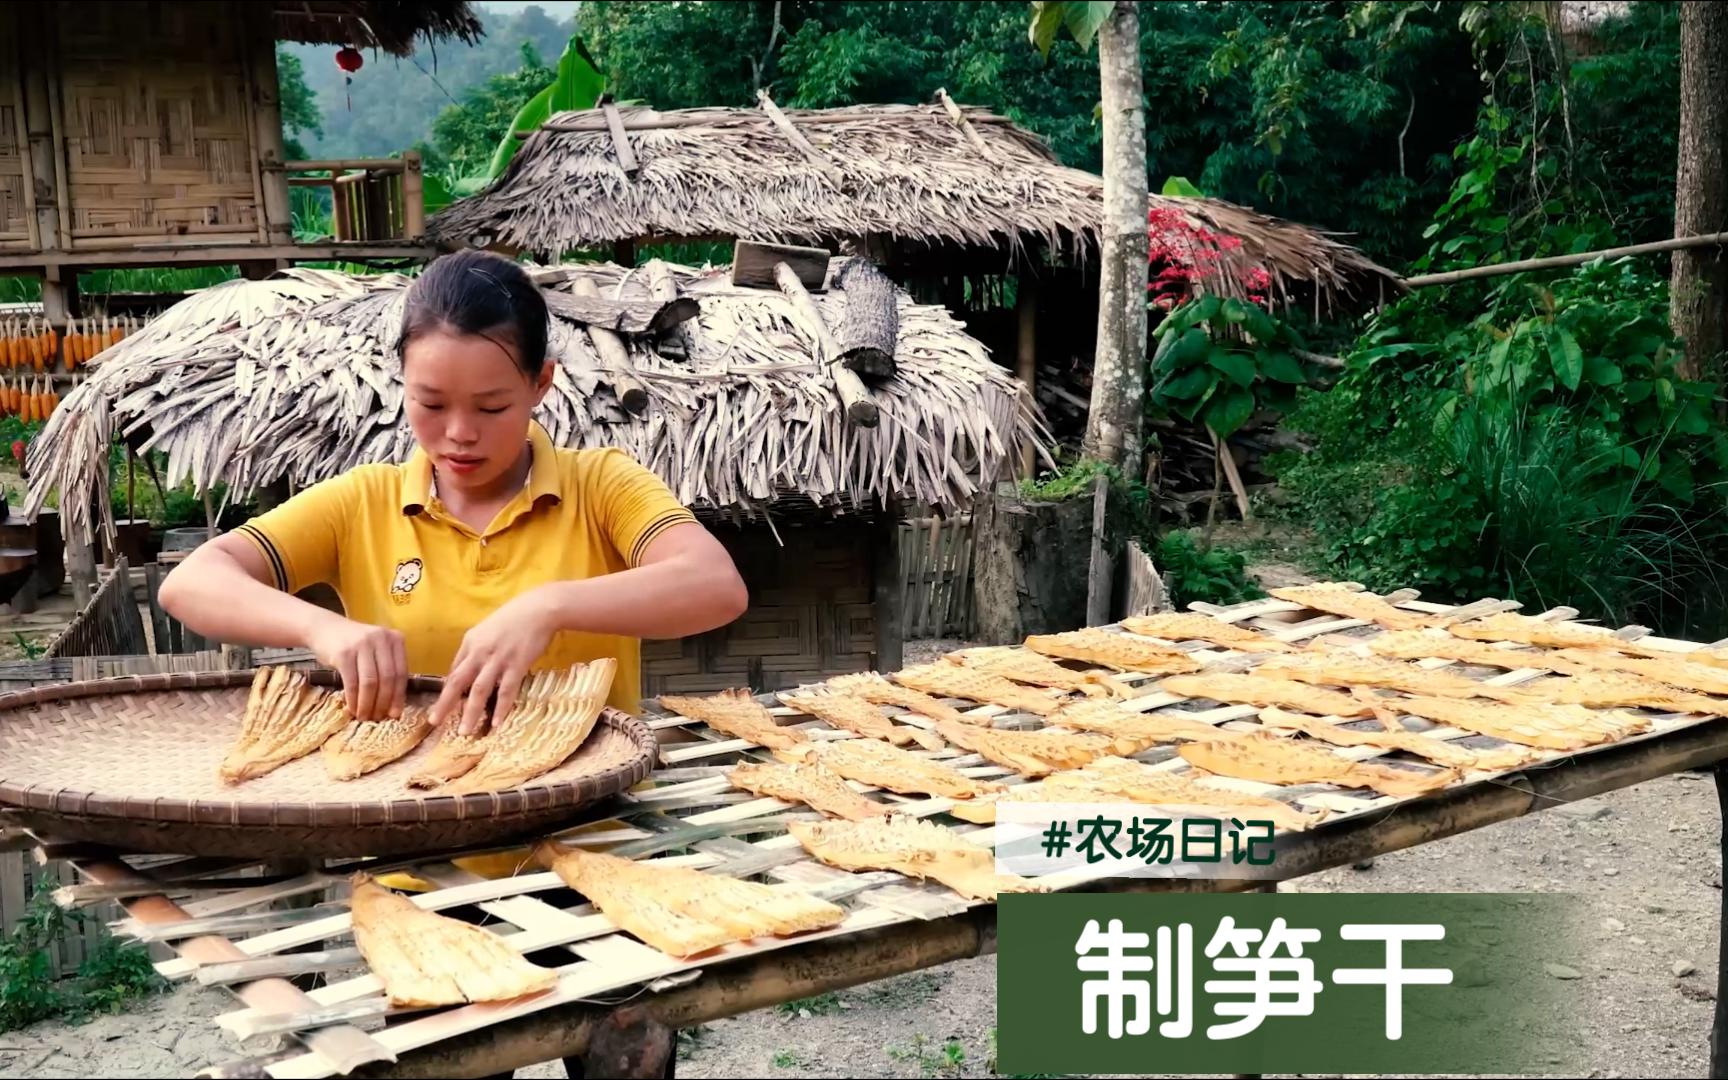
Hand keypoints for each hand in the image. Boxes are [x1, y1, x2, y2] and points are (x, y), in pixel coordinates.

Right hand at [305, 613, 407, 720]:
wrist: (324, 628)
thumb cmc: (354, 645)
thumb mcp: (376, 651)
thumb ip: (387, 670)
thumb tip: (394, 708)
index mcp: (395, 639)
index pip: (401, 673)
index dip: (398, 697)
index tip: (395, 715)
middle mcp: (381, 638)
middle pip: (387, 678)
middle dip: (383, 703)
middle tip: (378, 718)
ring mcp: (362, 644)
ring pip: (370, 682)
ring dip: (368, 704)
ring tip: (365, 716)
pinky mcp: (344, 653)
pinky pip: (352, 682)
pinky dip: (353, 699)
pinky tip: (352, 709)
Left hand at [430, 591, 558, 735]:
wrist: (539, 609)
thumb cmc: (514, 617)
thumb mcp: (488, 629)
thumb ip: (477, 648)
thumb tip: (467, 668)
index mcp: (470, 642)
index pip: (454, 670)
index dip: (447, 691)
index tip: (441, 707)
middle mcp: (480, 652)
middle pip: (458, 682)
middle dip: (445, 704)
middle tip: (435, 722)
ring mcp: (498, 659)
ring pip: (480, 690)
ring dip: (470, 712)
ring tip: (464, 731)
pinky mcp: (517, 665)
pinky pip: (507, 691)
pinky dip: (501, 708)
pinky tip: (496, 723)